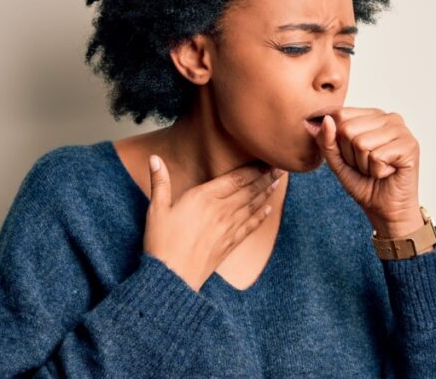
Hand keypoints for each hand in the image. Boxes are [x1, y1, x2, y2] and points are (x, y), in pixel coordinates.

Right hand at [142, 155, 283, 291]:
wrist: (172, 276)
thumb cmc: (161, 243)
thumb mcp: (156, 209)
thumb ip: (160, 182)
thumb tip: (154, 158)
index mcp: (204, 198)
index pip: (235, 178)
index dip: (253, 168)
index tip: (266, 159)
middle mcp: (220, 211)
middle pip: (249, 190)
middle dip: (266, 177)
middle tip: (281, 167)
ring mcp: (228, 228)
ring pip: (252, 206)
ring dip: (266, 193)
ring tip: (277, 183)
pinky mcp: (229, 244)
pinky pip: (249, 227)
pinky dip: (260, 217)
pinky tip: (268, 210)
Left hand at [306, 107, 422, 237]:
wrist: (387, 210)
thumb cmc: (364, 182)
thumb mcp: (337, 160)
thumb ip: (327, 140)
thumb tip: (326, 119)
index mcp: (372, 115)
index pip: (339, 115)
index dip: (338, 142)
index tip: (353, 156)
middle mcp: (388, 117)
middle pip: (347, 129)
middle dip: (351, 155)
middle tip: (367, 165)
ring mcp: (401, 130)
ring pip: (361, 143)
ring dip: (364, 164)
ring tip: (377, 168)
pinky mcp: (409, 146)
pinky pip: (376, 156)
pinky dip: (377, 171)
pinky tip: (388, 172)